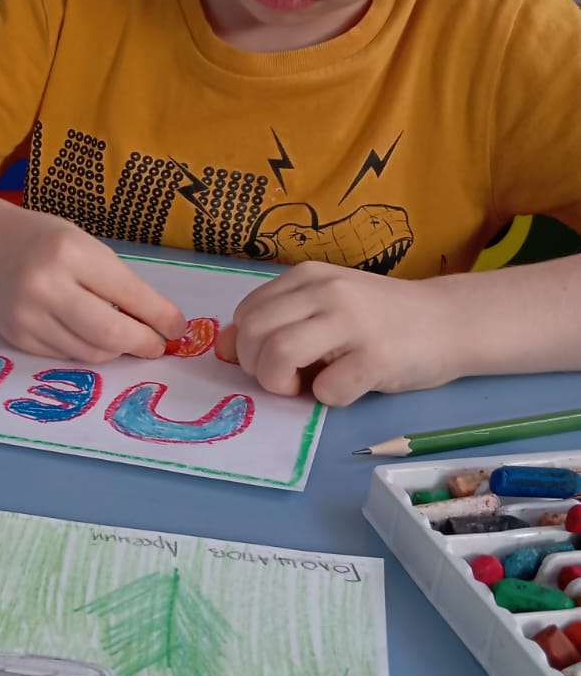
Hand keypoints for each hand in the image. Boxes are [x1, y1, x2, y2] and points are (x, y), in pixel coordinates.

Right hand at [0, 209, 187, 361]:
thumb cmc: (42, 240)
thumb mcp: (82, 244)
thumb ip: (115, 282)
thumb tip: (158, 324)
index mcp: (69, 253)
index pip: (129, 295)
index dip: (160, 317)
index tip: (177, 328)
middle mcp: (46, 287)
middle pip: (110, 333)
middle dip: (143, 343)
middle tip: (157, 345)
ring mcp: (28, 317)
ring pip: (91, 352)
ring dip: (116, 349)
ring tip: (124, 337)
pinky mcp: (18, 339)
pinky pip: (67, 356)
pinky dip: (87, 349)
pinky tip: (89, 334)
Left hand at [219, 263, 461, 405]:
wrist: (451, 321)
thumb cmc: (382, 319)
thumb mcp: (325, 306)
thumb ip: (280, 320)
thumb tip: (224, 349)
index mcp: (308, 276)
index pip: (247, 313)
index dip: (250, 348)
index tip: (274, 361)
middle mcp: (326, 291)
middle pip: (254, 333)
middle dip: (259, 369)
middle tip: (287, 380)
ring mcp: (352, 322)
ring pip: (279, 355)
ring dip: (282, 385)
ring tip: (307, 386)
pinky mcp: (377, 357)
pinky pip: (327, 389)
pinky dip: (327, 399)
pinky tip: (346, 388)